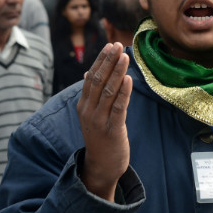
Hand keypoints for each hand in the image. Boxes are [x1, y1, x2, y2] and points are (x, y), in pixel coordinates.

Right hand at [76, 42, 132, 200]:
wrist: (101, 166)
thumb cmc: (101, 137)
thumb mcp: (93, 115)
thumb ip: (93, 95)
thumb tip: (89, 74)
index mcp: (84, 105)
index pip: (92, 77)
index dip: (101, 60)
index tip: (110, 45)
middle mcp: (89, 111)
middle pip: (99, 80)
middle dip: (109, 61)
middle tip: (118, 45)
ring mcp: (99, 120)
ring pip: (108, 91)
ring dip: (117, 72)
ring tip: (125, 56)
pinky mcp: (112, 129)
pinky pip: (118, 107)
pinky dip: (124, 92)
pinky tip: (128, 79)